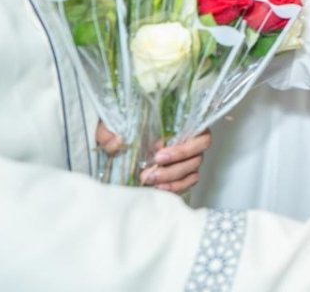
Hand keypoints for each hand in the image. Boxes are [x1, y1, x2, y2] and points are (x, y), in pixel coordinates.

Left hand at [96, 121, 211, 192]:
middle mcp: (192, 139)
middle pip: (197, 156)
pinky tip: (159, 188)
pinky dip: (175, 187)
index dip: (182, 148)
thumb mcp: (113, 125)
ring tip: (149, 181)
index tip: (157, 154)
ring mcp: (190, 156)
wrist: (123, 136)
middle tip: (150, 173)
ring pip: (192, 170)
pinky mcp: (185, 170)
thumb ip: (110, 132)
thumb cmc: (126, 124)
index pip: (199, 135)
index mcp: (184, 122)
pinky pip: (188, 181)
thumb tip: (116, 143)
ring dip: (172, 179)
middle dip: (174, 168)